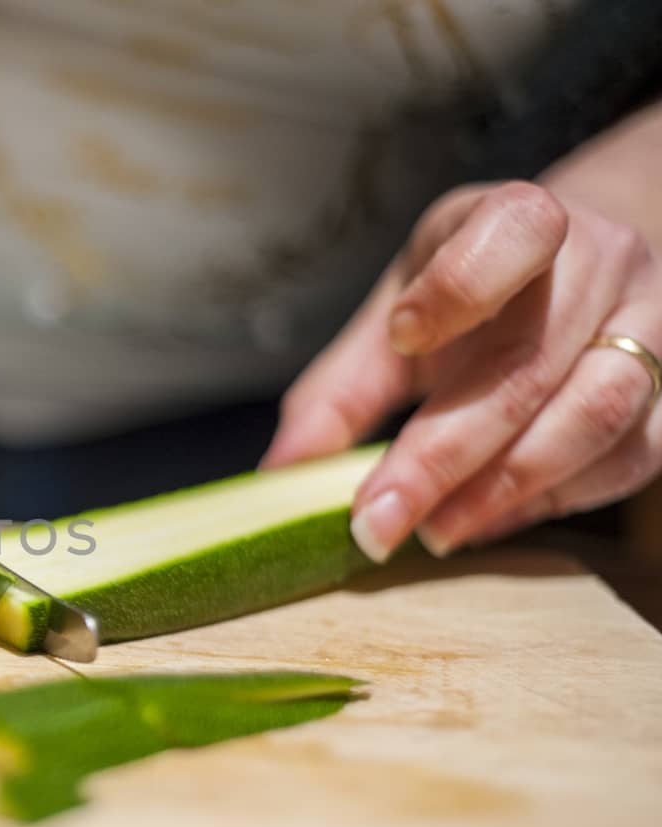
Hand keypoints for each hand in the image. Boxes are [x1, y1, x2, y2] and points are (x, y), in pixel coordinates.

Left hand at [264, 180, 661, 560]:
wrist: (577, 270)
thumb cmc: (474, 293)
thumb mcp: (397, 313)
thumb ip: (339, 390)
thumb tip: (279, 473)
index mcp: (519, 220)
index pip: (516, 230)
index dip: (462, 285)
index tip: (401, 335)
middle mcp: (602, 262)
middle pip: (534, 361)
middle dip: (447, 454)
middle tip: (379, 519)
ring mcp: (652, 323)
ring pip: (599, 412)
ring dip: (506, 487)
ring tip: (434, 530)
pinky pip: (634, 454)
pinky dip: (557, 499)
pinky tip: (489, 520)